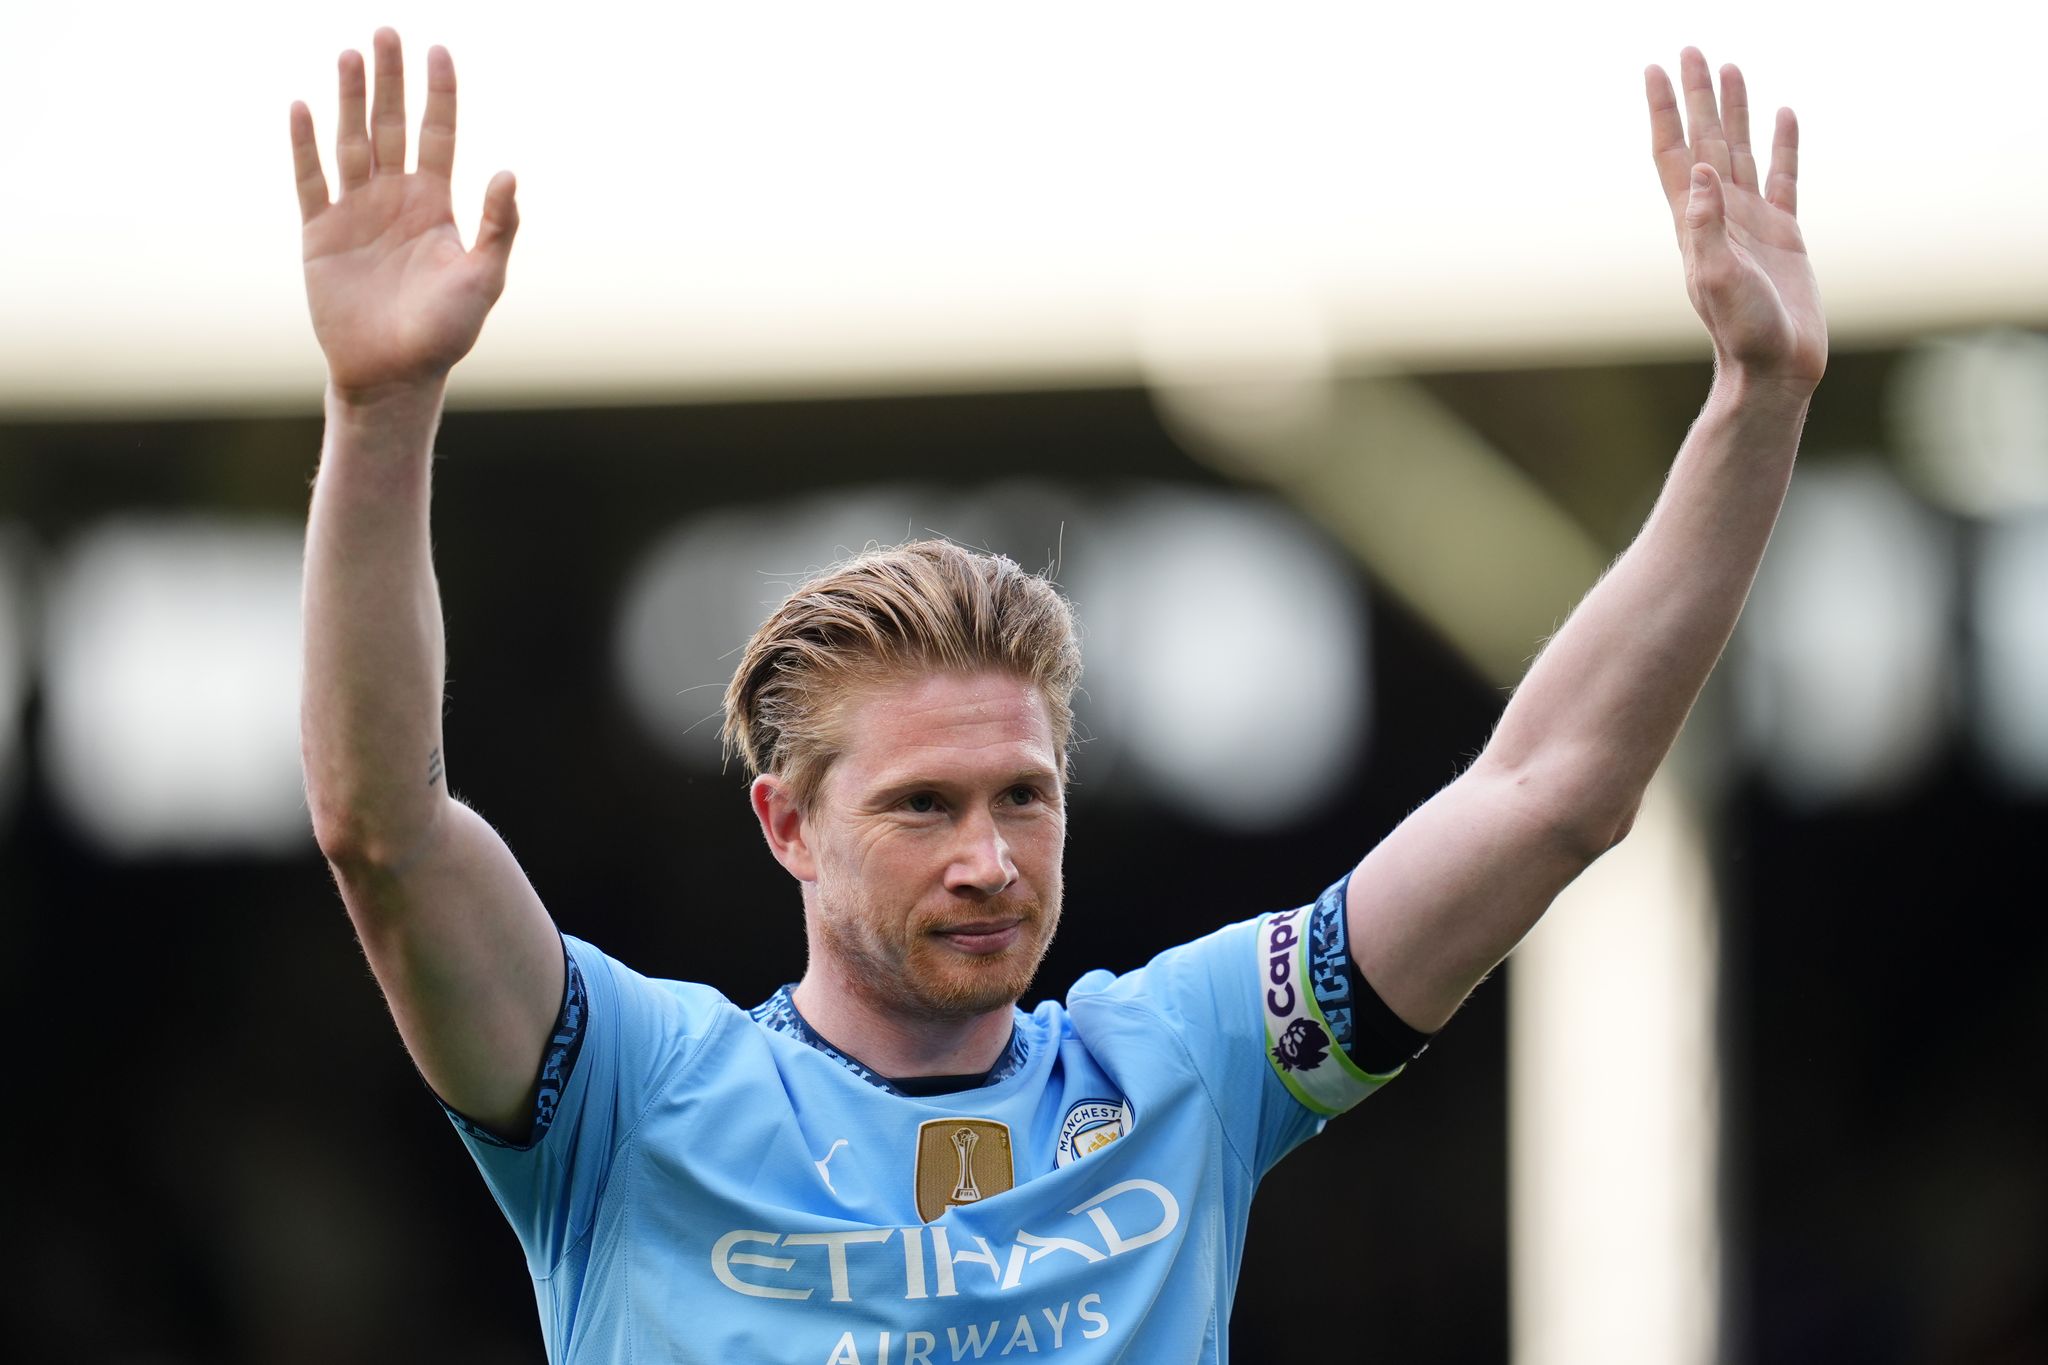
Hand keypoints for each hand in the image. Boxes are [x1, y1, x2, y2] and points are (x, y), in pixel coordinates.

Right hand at [291, 29, 517, 398]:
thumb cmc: (445, 332)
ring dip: (351, 100)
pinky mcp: (320, 233)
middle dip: (390, 80)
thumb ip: (497, 225)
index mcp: (435, 206)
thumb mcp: (484, 279)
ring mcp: (355, 212)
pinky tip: (303, 107)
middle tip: (386, 31)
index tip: (439, 49)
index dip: (438, 94)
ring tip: (351, 54)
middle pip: (391, 126)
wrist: (394, 374)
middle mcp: (395, 200)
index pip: (437, 135)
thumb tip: (508, 172)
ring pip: (352, 142)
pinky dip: (305, 145)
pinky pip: (311, 180)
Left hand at [1647, 49, 1825, 389]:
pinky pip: (1783, 176)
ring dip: (1733, 110)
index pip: (1674, 152)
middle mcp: (1718, 215)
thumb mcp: (1715, 279)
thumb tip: (1698, 172)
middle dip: (1696, 96)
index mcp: (1694, 222)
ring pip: (1739, 150)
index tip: (1654, 69)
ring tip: (1730, 68)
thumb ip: (1705, 227)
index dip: (1664, 111)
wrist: (1775, 368)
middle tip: (1690, 49)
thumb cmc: (1742, 332)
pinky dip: (1782, 144)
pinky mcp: (1785, 234)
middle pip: (1704, 140)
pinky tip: (1783, 114)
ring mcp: (1751, 222)